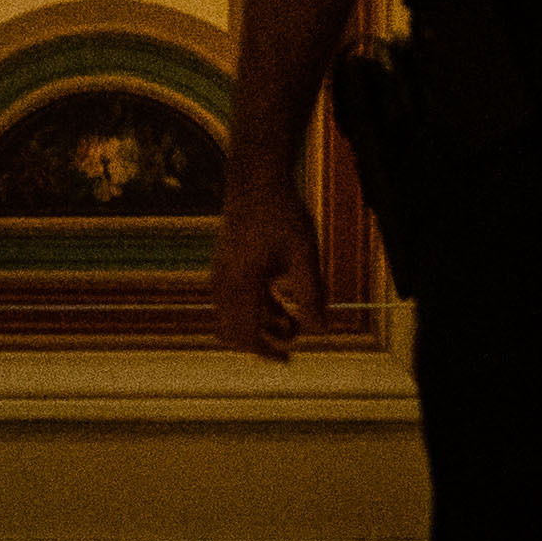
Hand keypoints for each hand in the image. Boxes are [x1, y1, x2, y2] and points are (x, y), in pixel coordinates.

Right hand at [207, 178, 326, 359]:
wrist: (256, 182)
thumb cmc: (282, 215)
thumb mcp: (304, 255)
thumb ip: (311, 294)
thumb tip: (321, 331)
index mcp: (239, 285)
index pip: (245, 335)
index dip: (266, 352)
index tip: (288, 359)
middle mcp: (222, 284)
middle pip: (233, 331)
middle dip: (262, 341)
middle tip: (292, 340)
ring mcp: (220, 275)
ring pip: (234, 316)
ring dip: (262, 324)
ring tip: (293, 320)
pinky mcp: (225, 266)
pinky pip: (235, 300)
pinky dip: (257, 307)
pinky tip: (283, 301)